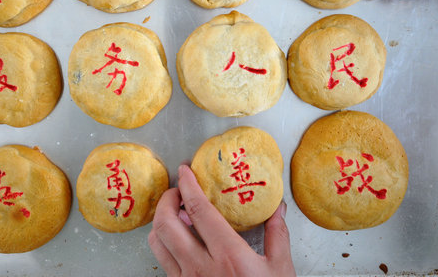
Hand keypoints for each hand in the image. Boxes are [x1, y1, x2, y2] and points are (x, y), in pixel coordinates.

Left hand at [148, 164, 295, 276]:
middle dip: (165, 199)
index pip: (198, 210)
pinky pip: (162, 262)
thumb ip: (278, 235)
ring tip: (174, 212)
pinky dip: (163, 243)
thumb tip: (278, 208)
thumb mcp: (281, 270)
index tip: (185, 170)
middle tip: (176, 190)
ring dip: (160, 221)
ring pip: (157, 243)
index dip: (188, 185)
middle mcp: (200, 267)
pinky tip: (178, 240)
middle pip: (165, 223)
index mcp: (228, 255)